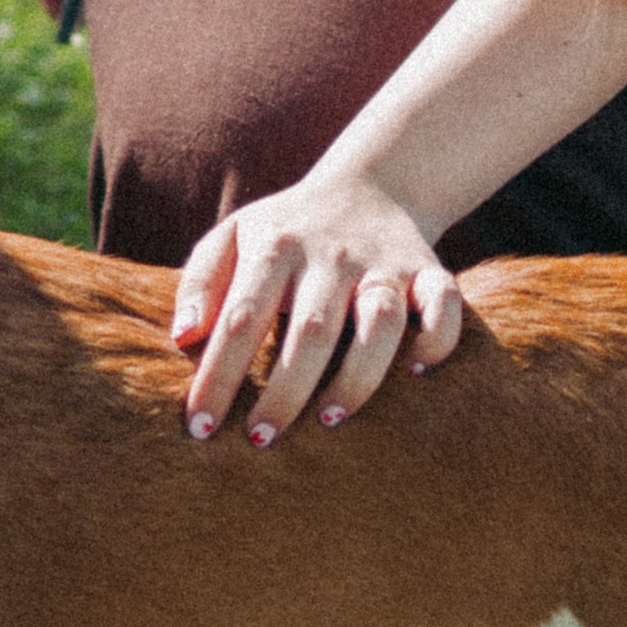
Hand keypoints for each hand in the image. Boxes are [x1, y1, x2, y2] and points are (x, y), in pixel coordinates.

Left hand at [171, 168, 463, 445]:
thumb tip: (181, 339)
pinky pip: (445, 306)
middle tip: (260, 440)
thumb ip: (200, 282)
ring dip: (358, 375)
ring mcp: (384, 263)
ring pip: (381, 321)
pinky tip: (414, 374)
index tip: (201, 427)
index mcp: (275, 246)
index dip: (219, 374)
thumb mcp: (233, 237)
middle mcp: (331, 254)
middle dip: (284, 391)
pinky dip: (435, 341)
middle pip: (311, 329)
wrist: (373, 186)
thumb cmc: (285, 232)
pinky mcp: (429, 271)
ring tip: (329, 418)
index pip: (241, 316)